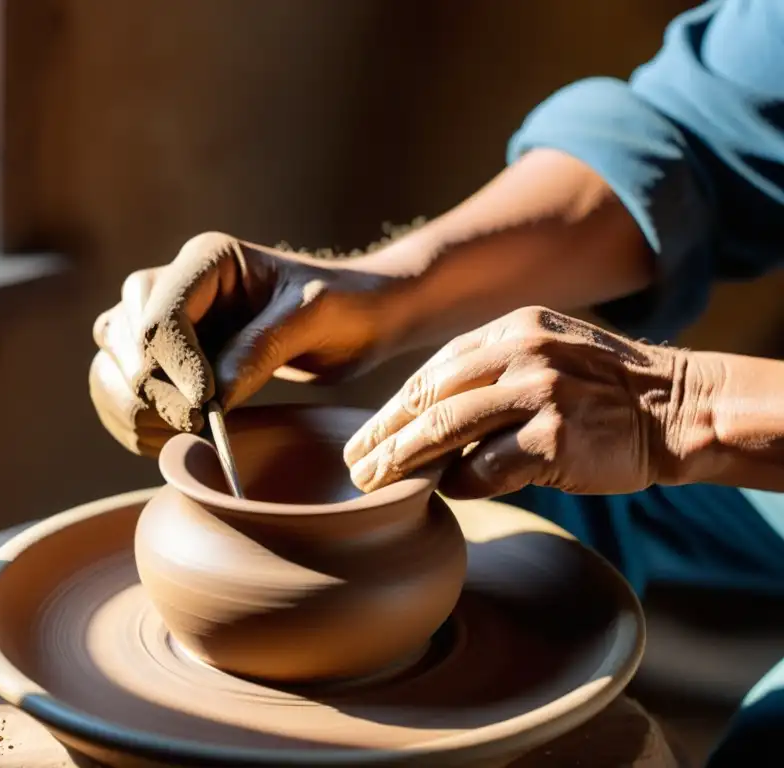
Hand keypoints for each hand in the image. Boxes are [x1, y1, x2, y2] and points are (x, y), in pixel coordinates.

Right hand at [91, 232, 403, 454]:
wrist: (356, 318)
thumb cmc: (344, 305)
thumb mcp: (315, 316)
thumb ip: (262, 348)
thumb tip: (210, 398)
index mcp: (206, 259)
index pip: (160, 312)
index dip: (175, 364)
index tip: (208, 407)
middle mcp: (172, 284)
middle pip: (123, 338)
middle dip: (153, 390)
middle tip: (197, 427)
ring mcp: (161, 322)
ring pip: (110, 364)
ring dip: (134, 408)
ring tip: (183, 436)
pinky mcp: (163, 359)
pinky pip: (118, 390)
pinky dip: (132, 423)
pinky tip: (169, 442)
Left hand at [344, 306, 695, 497]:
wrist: (678, 409)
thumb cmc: (606, 391)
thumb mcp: (549, 355)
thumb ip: (493, 374)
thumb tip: (430, 423)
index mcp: (512, 330)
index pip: (433, 370)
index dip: (393, 407)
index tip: (366, 435)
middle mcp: (520, 352)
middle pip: (428, 397)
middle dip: (384, 435)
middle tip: (356, 465)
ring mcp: (538, 391)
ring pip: (444, 428)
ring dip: (403, 460)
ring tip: (375, 483)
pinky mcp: (555, 436)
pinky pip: (486, 467)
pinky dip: (461, 483)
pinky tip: (449, 493)